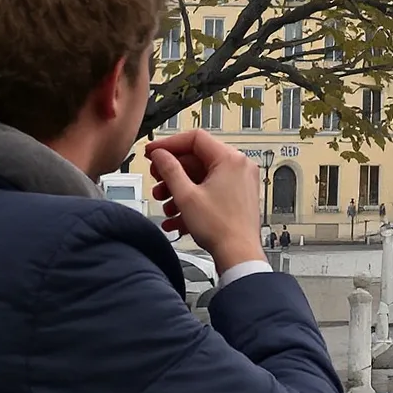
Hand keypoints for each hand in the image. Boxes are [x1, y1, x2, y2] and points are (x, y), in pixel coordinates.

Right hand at [146, 132, 265, 272]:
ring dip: (179, 190)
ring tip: (165, 205)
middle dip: (172, 173)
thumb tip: (160, 155)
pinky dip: (193, 200)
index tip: (152, 152)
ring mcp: (240, 181)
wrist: (238, 254)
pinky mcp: (238, 196)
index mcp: (230, 158)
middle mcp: (239, 165)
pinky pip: (211, 190)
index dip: (169, 144)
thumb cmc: (219, 227)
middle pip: (197, 159)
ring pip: (202, 177)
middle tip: (156, 181)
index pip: (195, 138)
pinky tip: (176, 219)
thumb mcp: (186, 196)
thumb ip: (170, 170)